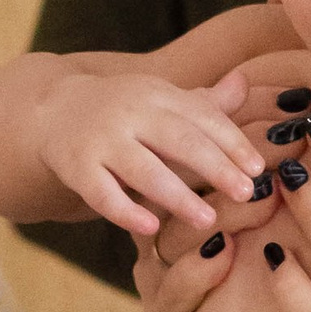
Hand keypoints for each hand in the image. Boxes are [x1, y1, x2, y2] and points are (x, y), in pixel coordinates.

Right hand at [36, 63, 265, 239]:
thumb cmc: (124, 112)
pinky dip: (125, 211)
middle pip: (179, 140)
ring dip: (177, 195)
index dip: (232, 142)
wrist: (52, 111)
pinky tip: (151, 228)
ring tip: (208, 220)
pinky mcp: (76, 168)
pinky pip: (102, 193)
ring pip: (143, 170)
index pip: (202, 117)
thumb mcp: (161, 101)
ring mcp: (101, 140)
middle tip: (247, 193)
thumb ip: (204, 103)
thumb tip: (246, 83)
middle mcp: (130, 113)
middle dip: (215, 166)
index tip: (258, 168)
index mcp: (158, 95)